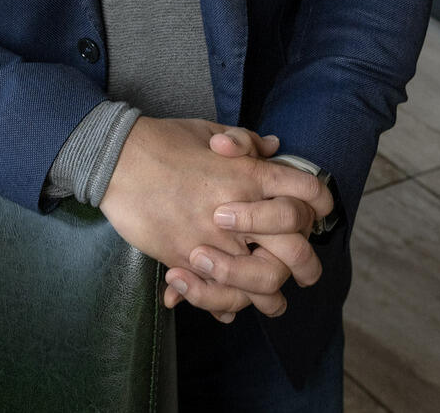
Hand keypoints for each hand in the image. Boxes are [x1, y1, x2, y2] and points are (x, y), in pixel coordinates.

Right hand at [97, 119, 332, 322]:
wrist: (118, 160)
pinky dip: (225, 306)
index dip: (320, 207)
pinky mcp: (188, 260)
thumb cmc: (164, 140)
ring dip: (269, 296)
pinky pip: (218, 295)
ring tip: (268, 300)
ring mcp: (216, 240)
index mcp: (252, 175)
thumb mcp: (210, 132)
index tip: (316, 218)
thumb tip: (272, 146)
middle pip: (296, 249)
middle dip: (305, 265)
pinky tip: (227, 308)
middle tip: (300, 271)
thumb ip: (245, 142)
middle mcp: (242, 210)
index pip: (308, 194)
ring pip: (263, 282)